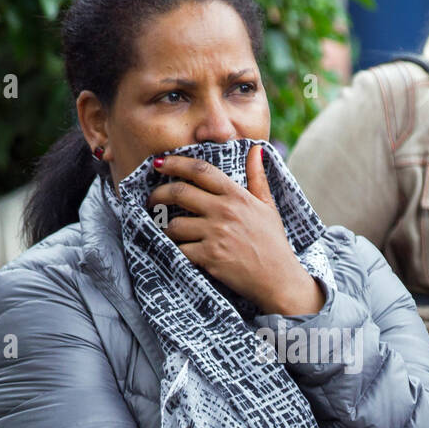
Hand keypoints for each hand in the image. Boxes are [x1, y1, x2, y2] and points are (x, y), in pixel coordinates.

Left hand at [145, 145, 323, 314]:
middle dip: (158, 194)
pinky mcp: (209, 257)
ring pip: (174, 225)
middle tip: (151, 200)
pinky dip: (175, 250)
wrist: (277, 278)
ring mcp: (215, 234)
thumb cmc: (272, 242)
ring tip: (167, 230)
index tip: (159, 163)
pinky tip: (177, 249)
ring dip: (165, 228)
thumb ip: (257, 177)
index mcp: (237, 196)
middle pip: (180, 193)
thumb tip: (254, 150)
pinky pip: (179, 249)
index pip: (201, 171)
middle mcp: (224, 211)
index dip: (176, 163)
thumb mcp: (268, 206)